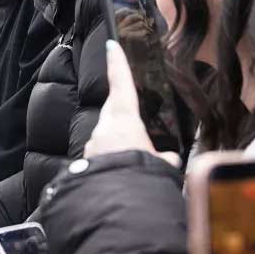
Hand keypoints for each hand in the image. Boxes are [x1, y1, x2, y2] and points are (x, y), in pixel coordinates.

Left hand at [85, 40, 179, 166]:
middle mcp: (104, 129)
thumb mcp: (162, 165)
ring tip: (136, 162)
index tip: (111, 46)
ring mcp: (93, 148)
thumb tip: (169, 159)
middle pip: (113, 113)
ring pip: (107, 139)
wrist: (112, 206)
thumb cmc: (138, 176)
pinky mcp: (85, 165)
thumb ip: (164, 158)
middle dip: (123, 114)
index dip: (118, 65)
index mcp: (124, 120)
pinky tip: (123, 177)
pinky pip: (102, 159)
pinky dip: (112, 164)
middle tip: (135, 118)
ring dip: (120, 146)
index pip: (121, 84)